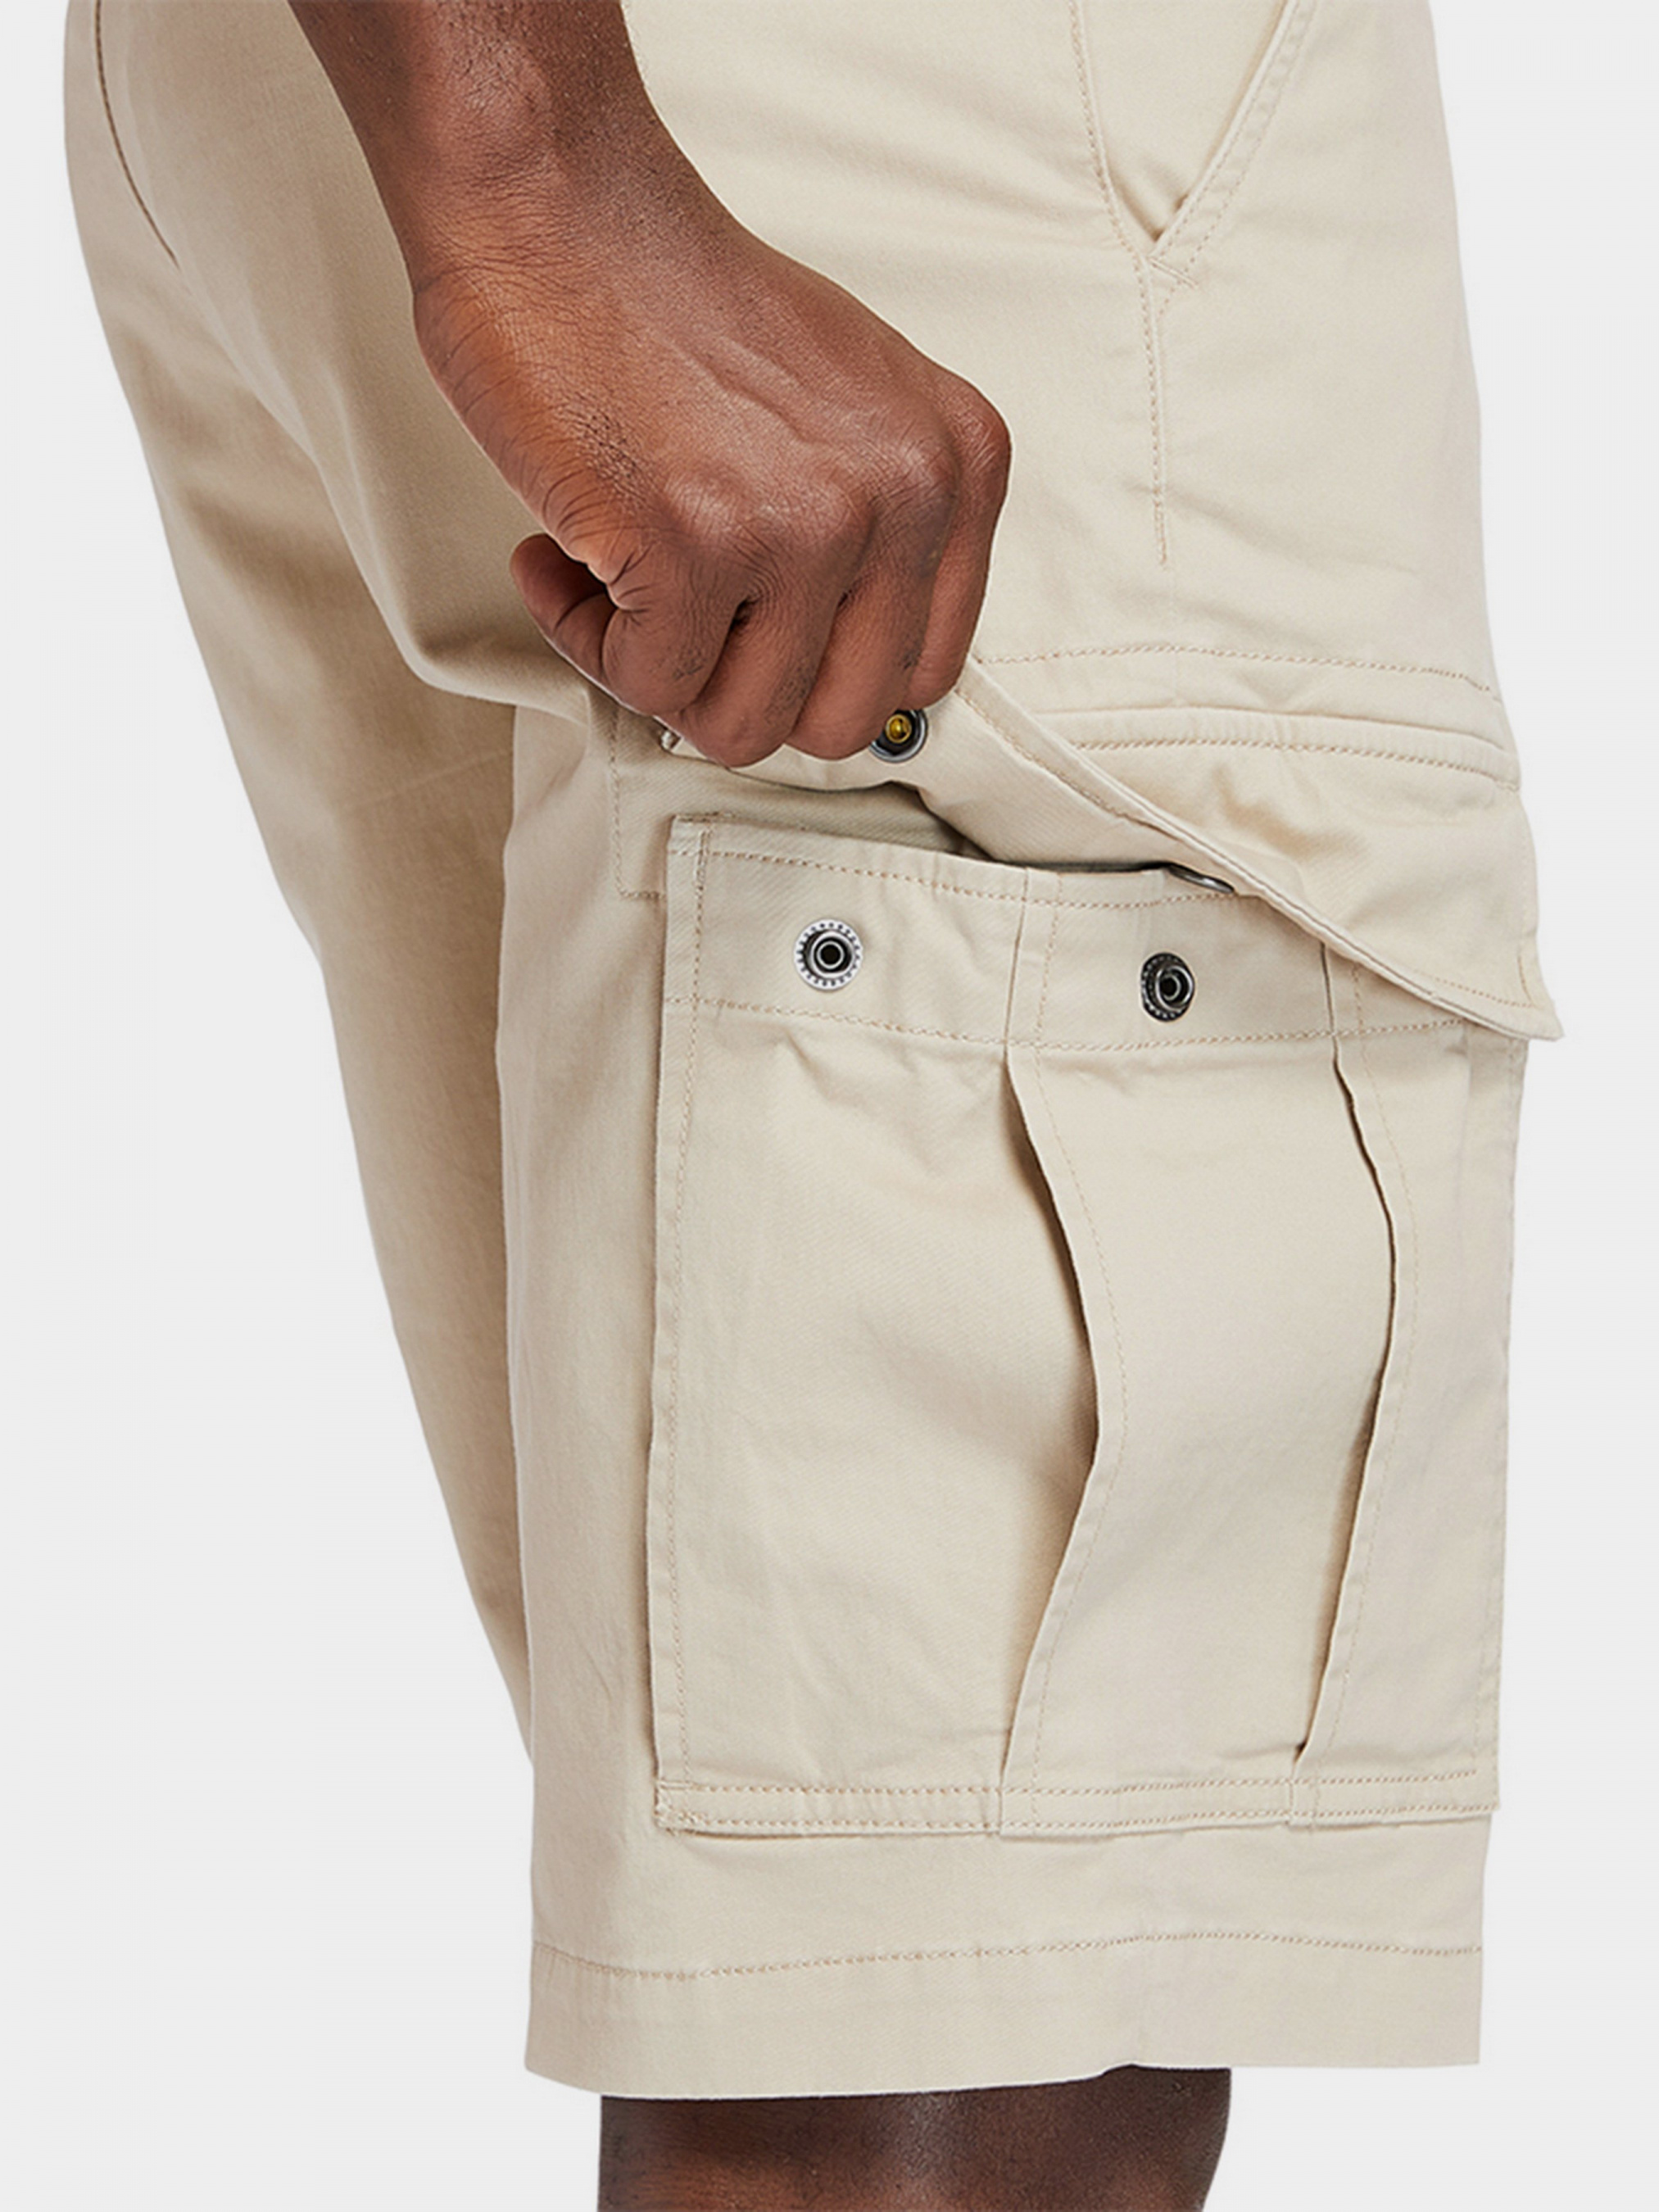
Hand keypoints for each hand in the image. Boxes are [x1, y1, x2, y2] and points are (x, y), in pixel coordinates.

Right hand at [291, 0, 1010, 766]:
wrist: (558, 205)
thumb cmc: (672, 298)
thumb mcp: (846, 407)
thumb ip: (873, 525)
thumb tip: (842, 652)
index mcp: (957, 466)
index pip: (923, 671)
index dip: (820, 670)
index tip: (756, 634)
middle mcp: (902, 499)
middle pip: (841, 721)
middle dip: (744, 692)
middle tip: (681, 627)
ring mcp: (805, 527)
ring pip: (743, 726)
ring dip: (657, 675)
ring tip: (615, 584)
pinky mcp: (696, 548)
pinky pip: (645, 685)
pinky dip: (582, 638)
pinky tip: (560, 556)